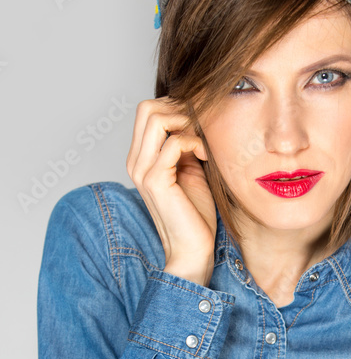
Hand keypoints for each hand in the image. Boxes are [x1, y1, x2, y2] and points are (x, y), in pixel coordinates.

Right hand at [126, 97, 216, 286]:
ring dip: (186, 122)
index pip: (148, 111)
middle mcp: (136, 161)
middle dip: (180, 109)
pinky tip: (207, 157)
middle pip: (147, 108)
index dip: (176, 108)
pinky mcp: (155, 181)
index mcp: (141, 158)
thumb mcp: (192, 171)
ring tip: (204, 142)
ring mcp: (142, 170)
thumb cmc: (195, 214)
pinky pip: (173, 143)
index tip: (201, 124)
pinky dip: (194, 142)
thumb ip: (187, 145)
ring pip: (155, 118)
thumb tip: (196, 119)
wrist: (193, 250)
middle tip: (203, 128)